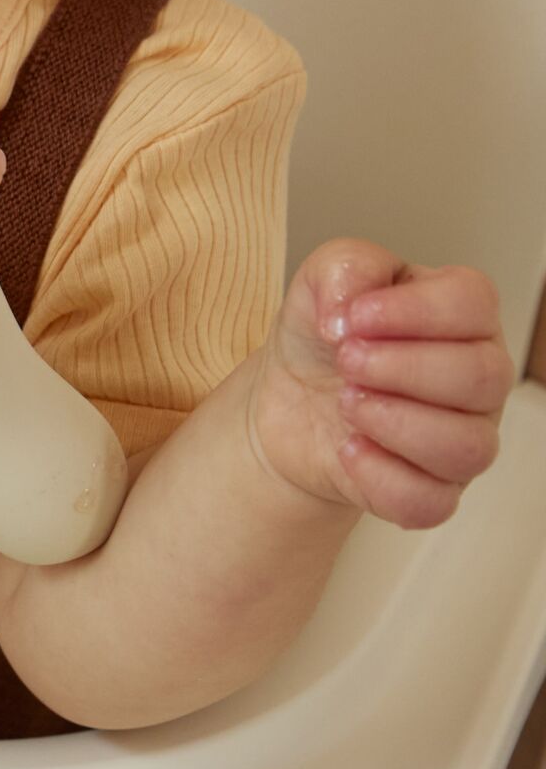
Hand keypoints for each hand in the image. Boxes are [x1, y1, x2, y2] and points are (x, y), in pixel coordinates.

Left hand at [249, 238, 515, 526]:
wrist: (286, 399)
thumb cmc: (322, 336)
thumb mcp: (321, 279)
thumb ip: (346, 267)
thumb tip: (352, 308)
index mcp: (461, 315)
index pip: (474, 303)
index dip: (412, 311)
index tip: (352, 317)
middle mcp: (477, 378)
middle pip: (481, 376)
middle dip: (399, 367)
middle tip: (344, 360)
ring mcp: (461, 438)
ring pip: (469, 446)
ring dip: (394, 422)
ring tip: (344, 401)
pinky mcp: (431, 491)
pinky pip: (430, 501)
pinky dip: (382, 477)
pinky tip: (348, 449)